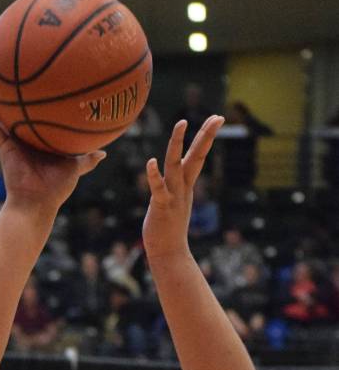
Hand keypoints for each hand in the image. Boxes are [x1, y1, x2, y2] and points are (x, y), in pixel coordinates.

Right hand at [0, 97, 104, 214]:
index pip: (41, 120)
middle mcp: (27, 141)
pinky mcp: (3, 147)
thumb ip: (86, 159)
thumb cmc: (56, 188)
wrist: (38, 202)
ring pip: (3, 117)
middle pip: (21, 115)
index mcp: (43, 143)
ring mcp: (14, 143)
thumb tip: (102, 153)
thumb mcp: (75, 168)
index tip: (43, 87)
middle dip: (18, 99)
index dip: (41, 106)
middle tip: (17, 76)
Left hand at [143, 116, 224, 260]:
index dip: (207, 137)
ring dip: (178, 144)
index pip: (199, 156)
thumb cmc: (168, 229)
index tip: (218, 118)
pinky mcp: (161, 207)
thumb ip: (174, 187)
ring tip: (182, 122)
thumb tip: (172, 175)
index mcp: (186, 185)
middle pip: (196, 157)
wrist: (169, 253)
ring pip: (176, 166)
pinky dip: (154, 176)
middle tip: (219, 117)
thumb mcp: (175, 201)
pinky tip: (151, 161)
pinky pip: (158, 189)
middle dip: (206, 136)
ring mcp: (173, 196)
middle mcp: (182, 188)